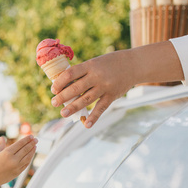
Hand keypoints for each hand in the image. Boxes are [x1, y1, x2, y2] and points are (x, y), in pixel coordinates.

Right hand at [0, 135, 36, 186]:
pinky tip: (31, 155)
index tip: (31, 136)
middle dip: (32, 144)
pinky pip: (26, 164)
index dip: (27, 139)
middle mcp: (13, 160)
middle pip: (25, 149)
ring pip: (28, 157)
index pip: (20, 144)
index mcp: (7, 153)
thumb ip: (1, 144)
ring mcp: (16, 167)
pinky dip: (30, 158)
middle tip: (36, 139)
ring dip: (32, 151)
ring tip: (35, 146)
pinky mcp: (18, 172)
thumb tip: (2, 137)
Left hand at [50, 41, 182, 127]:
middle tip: (53, 103)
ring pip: (86, 99)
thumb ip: (82, 73)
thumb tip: (63, 86)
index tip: (53, 89)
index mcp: (90, 65)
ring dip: (73, 107)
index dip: (59, 82)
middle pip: (76, 88)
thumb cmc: (109, 64)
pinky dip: (94, 117)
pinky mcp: (112, 95)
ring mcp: (105, 86)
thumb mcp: (95, 63)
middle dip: (63, 97)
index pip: (70, 74)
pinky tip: (86, 124)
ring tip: (63, 113)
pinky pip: (101, 108)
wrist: (133, 64)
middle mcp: (97, 76)